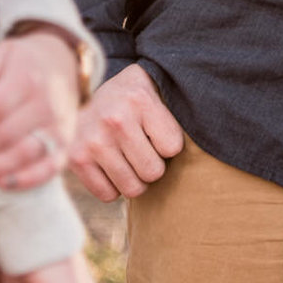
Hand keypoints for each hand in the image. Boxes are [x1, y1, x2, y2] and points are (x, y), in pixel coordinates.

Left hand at [0, 32, 82, 187]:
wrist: (62, 68)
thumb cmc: (21, 63)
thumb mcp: (4, 50)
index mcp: (27, 79)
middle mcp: (45, 105)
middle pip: (3, 135)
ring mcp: (57, 128)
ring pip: (22, 156)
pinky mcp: (63, 147)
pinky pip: (49, 169)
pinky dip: (27, 180)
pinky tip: (0, 185)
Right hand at [68, 63, 184, 201]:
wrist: (77, 88)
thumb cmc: (127, 98)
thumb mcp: (152, 92)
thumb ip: (176, 114)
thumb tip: (206, 143)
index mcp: (140, 99)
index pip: (173, 148)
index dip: (166, 144)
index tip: (154, 131)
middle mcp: (115, 119)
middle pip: (153, 172)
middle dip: (150, 165)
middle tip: (139, 148)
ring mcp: (93, 140)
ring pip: (133, 188)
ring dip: (133, 178)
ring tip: (124, 157)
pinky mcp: (76, 158)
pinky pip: (108, 195)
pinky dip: (112, 186)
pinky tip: (107, 165)